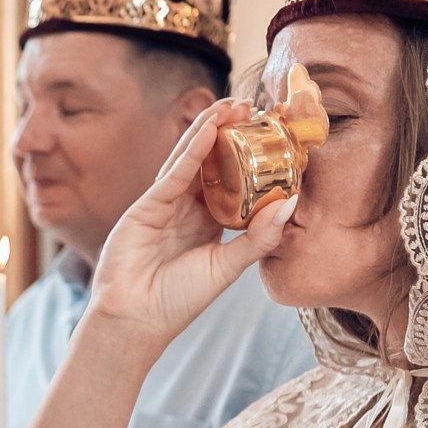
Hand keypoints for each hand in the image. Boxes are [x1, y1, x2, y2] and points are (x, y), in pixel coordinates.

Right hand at [88, 102, 296, 348]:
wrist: (137, 320)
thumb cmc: (178, 301)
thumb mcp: (228, 267)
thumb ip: (259, 237)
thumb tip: (291, 202)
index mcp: (208, 223)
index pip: (232, 180)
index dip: (248, 156)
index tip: (269, 133)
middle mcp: (187, 209)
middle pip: (210, 162)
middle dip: (229, 133)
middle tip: (252, 106)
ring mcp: (165, 204)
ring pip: (190, 159)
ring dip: (210, 130)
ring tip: (231, 106)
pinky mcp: (147, 206)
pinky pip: (174, 174)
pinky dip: (191, 151)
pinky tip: (208, 130)